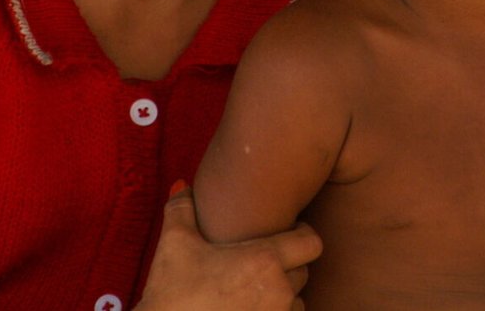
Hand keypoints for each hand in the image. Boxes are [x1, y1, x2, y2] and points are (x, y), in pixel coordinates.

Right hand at [133, 187, 321, 310]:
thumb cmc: (173, 293)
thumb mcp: (174, 244)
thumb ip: (182, 208)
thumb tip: (182, 185)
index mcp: (264, 261)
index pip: (311, 243)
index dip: (302, 234)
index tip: (285, 231)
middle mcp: (278, 291)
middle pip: (304, 271)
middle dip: (288, 264)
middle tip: (263, 260)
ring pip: (296, 300)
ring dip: (283, 293)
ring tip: (256, 287)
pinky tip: (250, 306)